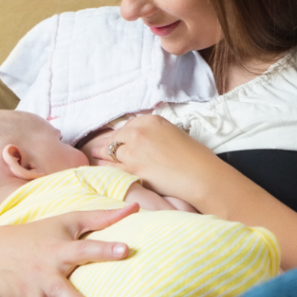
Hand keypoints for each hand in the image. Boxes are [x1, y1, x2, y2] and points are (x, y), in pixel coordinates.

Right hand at [0, 206, 136, 296]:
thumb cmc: (39, 235)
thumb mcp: (68, 221)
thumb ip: (103, 217)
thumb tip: (135, 206)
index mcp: (58, 251)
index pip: (84, 248)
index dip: (105, 248)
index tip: (126, 249)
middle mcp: (42, 274)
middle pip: (60, 292)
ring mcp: (28, 295)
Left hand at [89, 115, 211, 201]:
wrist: (200, 176)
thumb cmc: (195, 157)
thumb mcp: (175, 134)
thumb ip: (155, 134)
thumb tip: (144, 142)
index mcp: (152, 121)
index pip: (128, 126)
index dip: (120, 135)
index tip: (117, 140)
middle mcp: (139, 133)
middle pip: (115, 138)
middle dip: (107, 144)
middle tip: (99, 149)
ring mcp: (132, 152)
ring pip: (107, 152)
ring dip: (101, 155)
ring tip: (95, 157)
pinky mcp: (130, 170)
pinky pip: (109, 168)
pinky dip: (103, 168)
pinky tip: (99, 169)